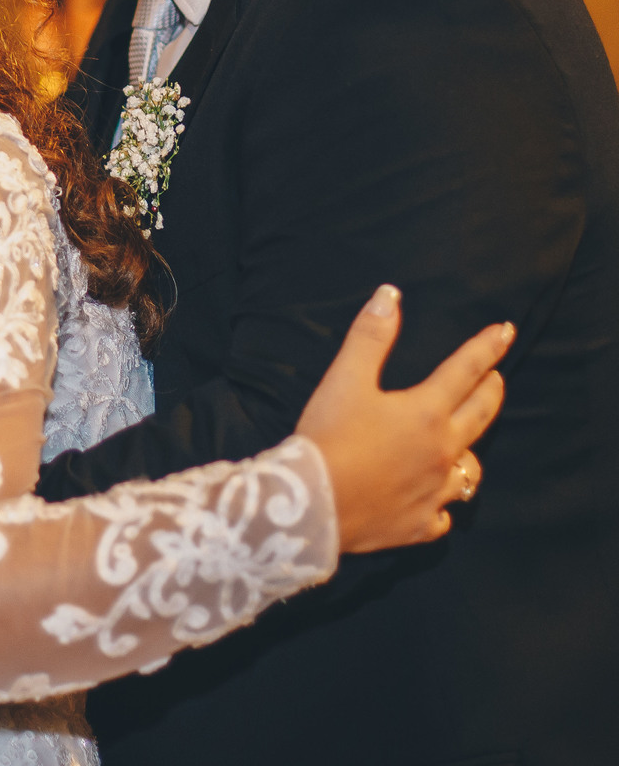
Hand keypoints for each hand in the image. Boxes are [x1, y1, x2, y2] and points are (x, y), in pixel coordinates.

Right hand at [297, 285, 513, 552]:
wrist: (314, 505)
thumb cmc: (330, 436)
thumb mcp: (346, 378)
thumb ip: (371, 335)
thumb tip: (391, 294)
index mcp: (427, 413)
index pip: (466, 371)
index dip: (487, 348)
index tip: (506, 331)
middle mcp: (441, 452)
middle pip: (479, 416)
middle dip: (491, 391)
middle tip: (495, 377)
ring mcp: (434, 493)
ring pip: (469, 471)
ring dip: (470, 451)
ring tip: (464, 442)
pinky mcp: (419, 525)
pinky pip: (444, 515)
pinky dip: (442, 505)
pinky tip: (434, 502)